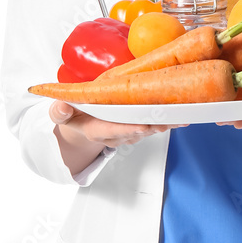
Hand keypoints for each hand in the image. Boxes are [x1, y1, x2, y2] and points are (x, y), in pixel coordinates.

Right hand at [49, 100, 184, 148]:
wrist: (82, 127)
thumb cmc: (74, 116)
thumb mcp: (61, 114)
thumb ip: (60, 111)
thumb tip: (60, 107)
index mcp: (96, 130)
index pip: (113, 130)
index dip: (128, 129)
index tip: (142, 126)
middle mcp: (114, 135)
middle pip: (136, 132)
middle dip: (153, 127)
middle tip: (169, 120)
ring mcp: (127, 133)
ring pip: (148, 130)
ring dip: (163, 125)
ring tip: (179, 117)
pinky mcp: (137, 129)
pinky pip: (153, 126)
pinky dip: (166, 122)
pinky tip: (182, 117)